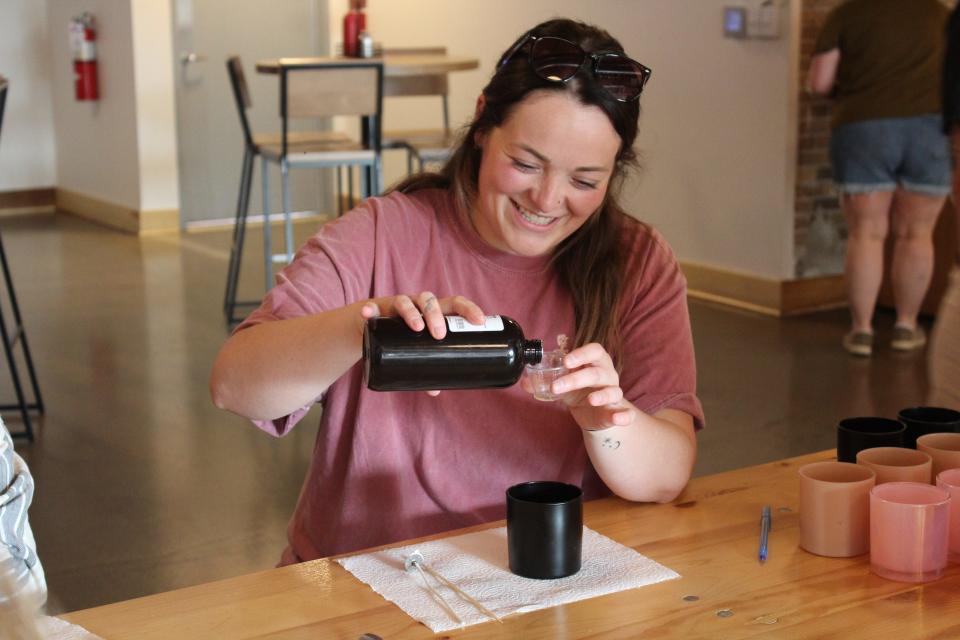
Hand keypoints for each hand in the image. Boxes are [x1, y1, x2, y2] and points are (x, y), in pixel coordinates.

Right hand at [359, 293, 485, 395]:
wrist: (372, 327)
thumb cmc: (404, 338)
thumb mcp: (417, 349)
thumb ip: (426, 365)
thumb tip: (435, 391)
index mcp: (433, 311)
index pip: (455, 303)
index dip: (469, 309)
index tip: (480, 321)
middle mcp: (416, 305)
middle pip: (429, 300)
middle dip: (436, 316)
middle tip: (440, 335)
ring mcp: (396, 306)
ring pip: (405, 301)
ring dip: (412, 312)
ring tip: (416, 328)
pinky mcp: (376, 312)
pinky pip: (371, 308)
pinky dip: (370, 310)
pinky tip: (368, 314)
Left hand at [551, 343, 633, 430]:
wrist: (593, 414)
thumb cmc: (579, 392)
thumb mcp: (562, 385)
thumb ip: (544, 382)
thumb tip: (524, 382)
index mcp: (595, 363)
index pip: (594, 351)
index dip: (582, 354)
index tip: (565, 361)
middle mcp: (608, 376)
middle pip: (597, 372)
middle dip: (577, 379)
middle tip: (556, 387)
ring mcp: (614, 394)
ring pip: (613, 391)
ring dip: (602, 395)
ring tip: (590, 399)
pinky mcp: (618, 412)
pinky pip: (627, 413)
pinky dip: (625, 415)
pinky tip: (618, 418)